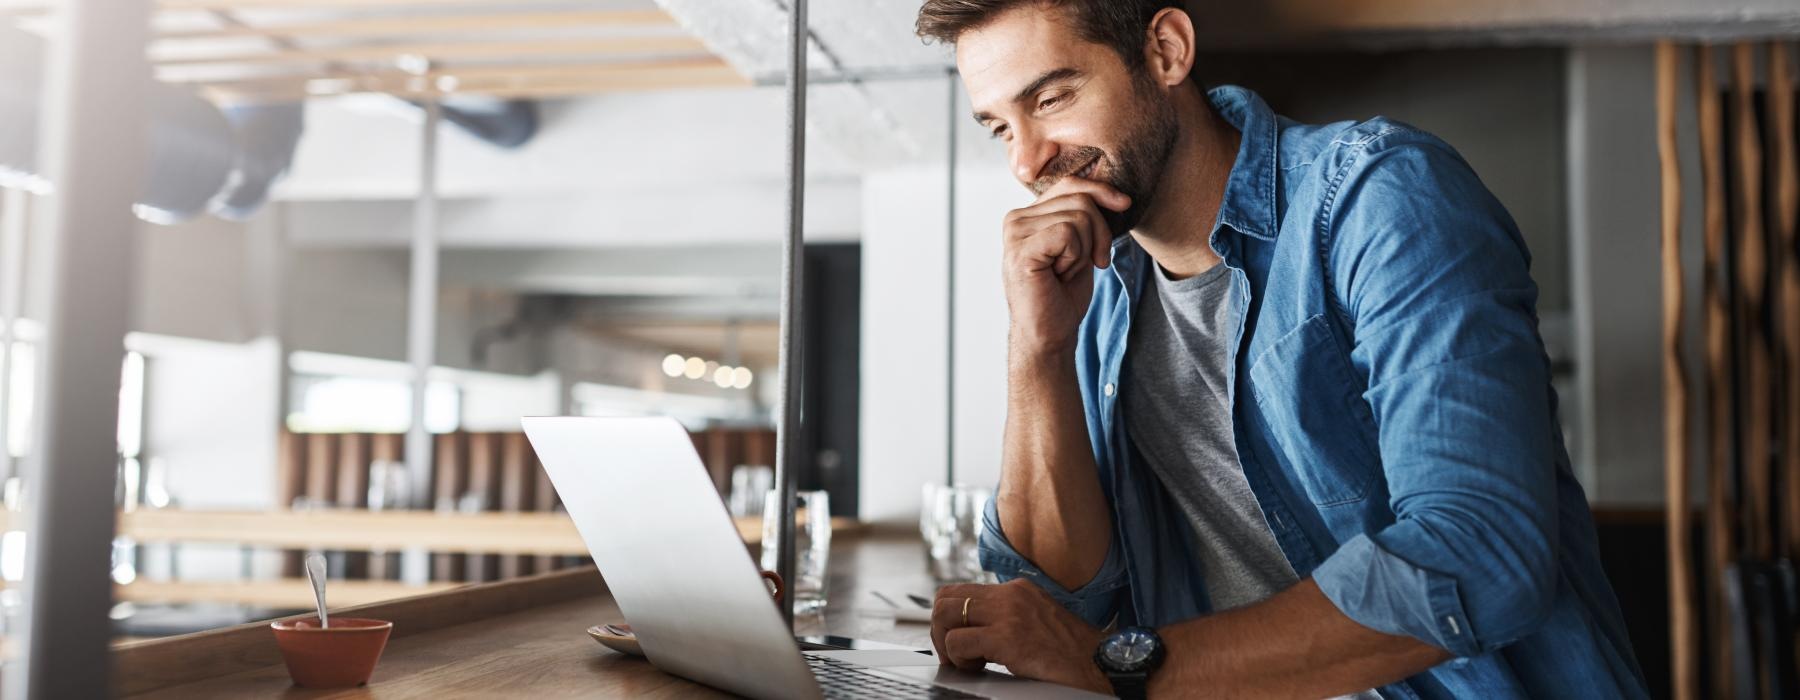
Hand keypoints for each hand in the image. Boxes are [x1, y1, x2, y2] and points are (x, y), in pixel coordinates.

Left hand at [929, 579, 1110, 693]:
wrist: (1105, 665)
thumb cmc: (1076, 653)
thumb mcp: (1039, 623)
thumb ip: (1010, 618)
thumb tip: (976, 630)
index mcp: (1018, 589)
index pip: (961, 590)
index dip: (950, 618)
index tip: (957, 641)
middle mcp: (1011, 595)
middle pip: (946, 598)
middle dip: (940, 629)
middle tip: (955, 655)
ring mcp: (1009, 614)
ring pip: (945, 615)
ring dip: (947, 644)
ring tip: (968, 663)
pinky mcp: (1008, 638)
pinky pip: (959, 642)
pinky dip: (959, 660)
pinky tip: (979, 669)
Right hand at [1002, 178, 1130, 355]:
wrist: (1049, 334)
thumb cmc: (1063, 294)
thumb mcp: (1081, 246)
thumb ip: (1086, 216)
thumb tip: (1117, 195)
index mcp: (1027, 214)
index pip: (1071, 184)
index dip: (1101, 192)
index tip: (1124, 205)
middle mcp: (1015, 219)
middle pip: (1080, 198)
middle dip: (1098, 233)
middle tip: (1089, 263)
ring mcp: (1014, 233)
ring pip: (1079, 216)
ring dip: (1085, 250)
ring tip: (1065, 271)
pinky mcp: (1020, 249)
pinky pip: (1069, 233)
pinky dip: (1075, 258)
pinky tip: (1059, 275)